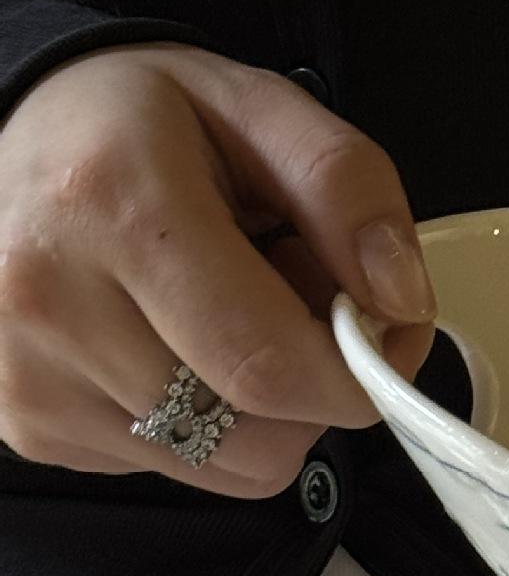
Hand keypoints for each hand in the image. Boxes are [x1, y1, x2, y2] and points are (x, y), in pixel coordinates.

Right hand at [0, 41, 434, 495]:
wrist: (16, 133)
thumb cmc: (144, 120)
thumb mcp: (264, 109)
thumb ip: (349, 191)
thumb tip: (403, 303)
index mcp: (118, 211)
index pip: (270, 367)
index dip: (359, 376)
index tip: (385, 332)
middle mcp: (52, 305)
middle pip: (255, 436)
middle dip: (317, 387)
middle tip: (299, 301)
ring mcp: (26, 379)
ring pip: (224, 464)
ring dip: (264, 407)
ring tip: (231, 314)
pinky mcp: (27, 427)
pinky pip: (176, 467)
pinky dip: (208, 421)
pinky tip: (180, 341)